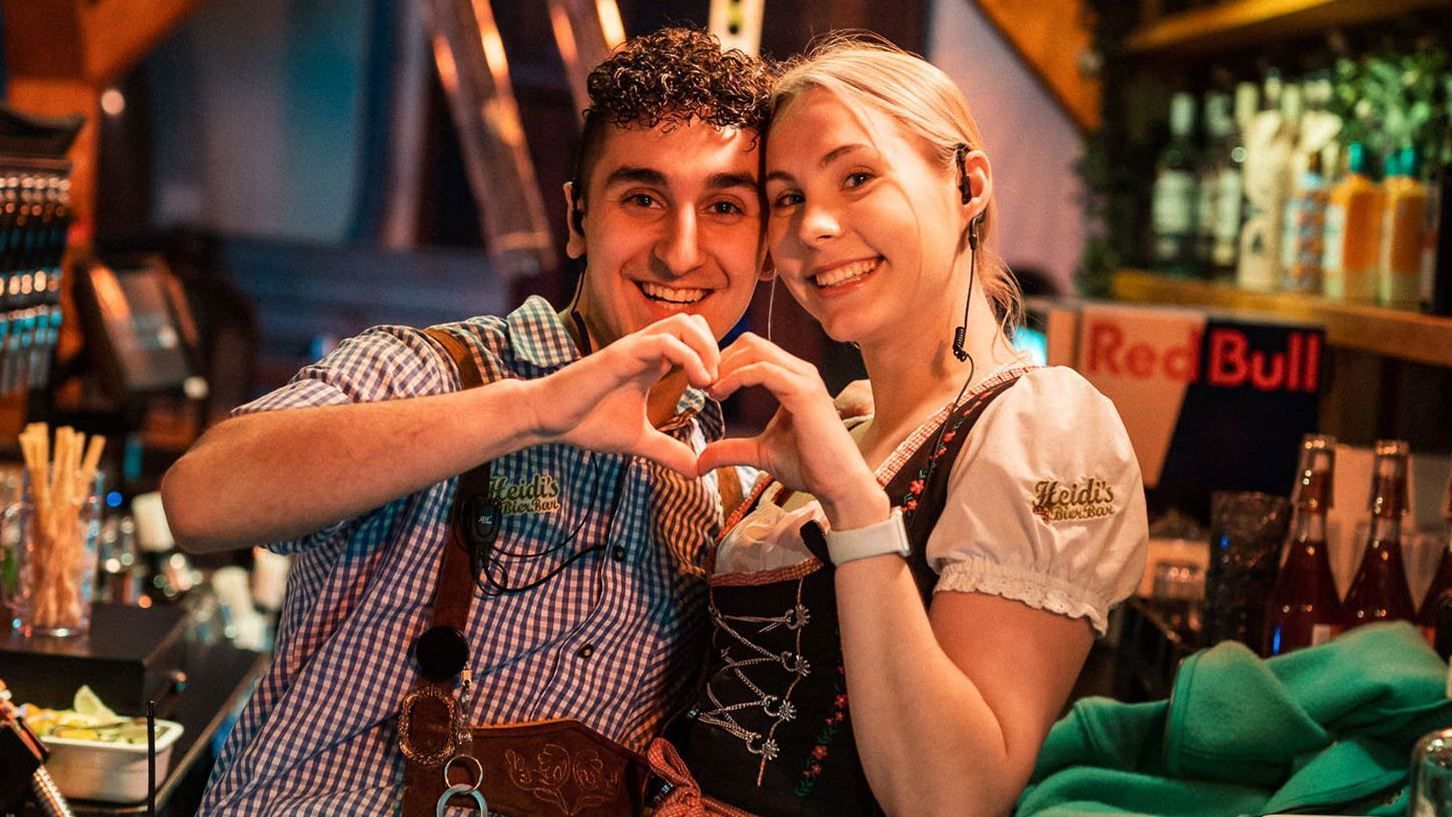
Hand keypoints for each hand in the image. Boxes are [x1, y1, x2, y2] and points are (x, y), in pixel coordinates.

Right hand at [526, 313, 718, 476]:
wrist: (549, 419)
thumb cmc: (587, 423)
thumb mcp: (638, 440)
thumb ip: (668, 451)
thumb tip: (696, 471)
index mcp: (650, 361)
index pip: (694, 338)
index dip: (713, 360)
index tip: (716, 392)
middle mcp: (645, 348)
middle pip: (695, 322)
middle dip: (716, 349)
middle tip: (717, 384)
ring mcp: (634, 348)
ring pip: (684, 323)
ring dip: (706, 349)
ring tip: (709, 381)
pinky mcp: (622, 355)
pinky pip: (664, 342)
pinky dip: (689, 357)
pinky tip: (697, 384)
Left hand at [698, 334, 887, 528]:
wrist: (838, 484)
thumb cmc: (808, 466)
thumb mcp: (759, 454)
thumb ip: (731, 449)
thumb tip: (699, 460)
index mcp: (792, 378)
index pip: (752, 350)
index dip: (723, 363)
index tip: (703, 387)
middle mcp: (799, 371)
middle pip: (750, 342)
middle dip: (719, 359)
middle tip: (701, 385)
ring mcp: (803, 378)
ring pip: (755, 349)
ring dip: (724, 366)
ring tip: (708, 390)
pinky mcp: (803, 391)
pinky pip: (762, 369)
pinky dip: (735, 377)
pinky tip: (719, 394)